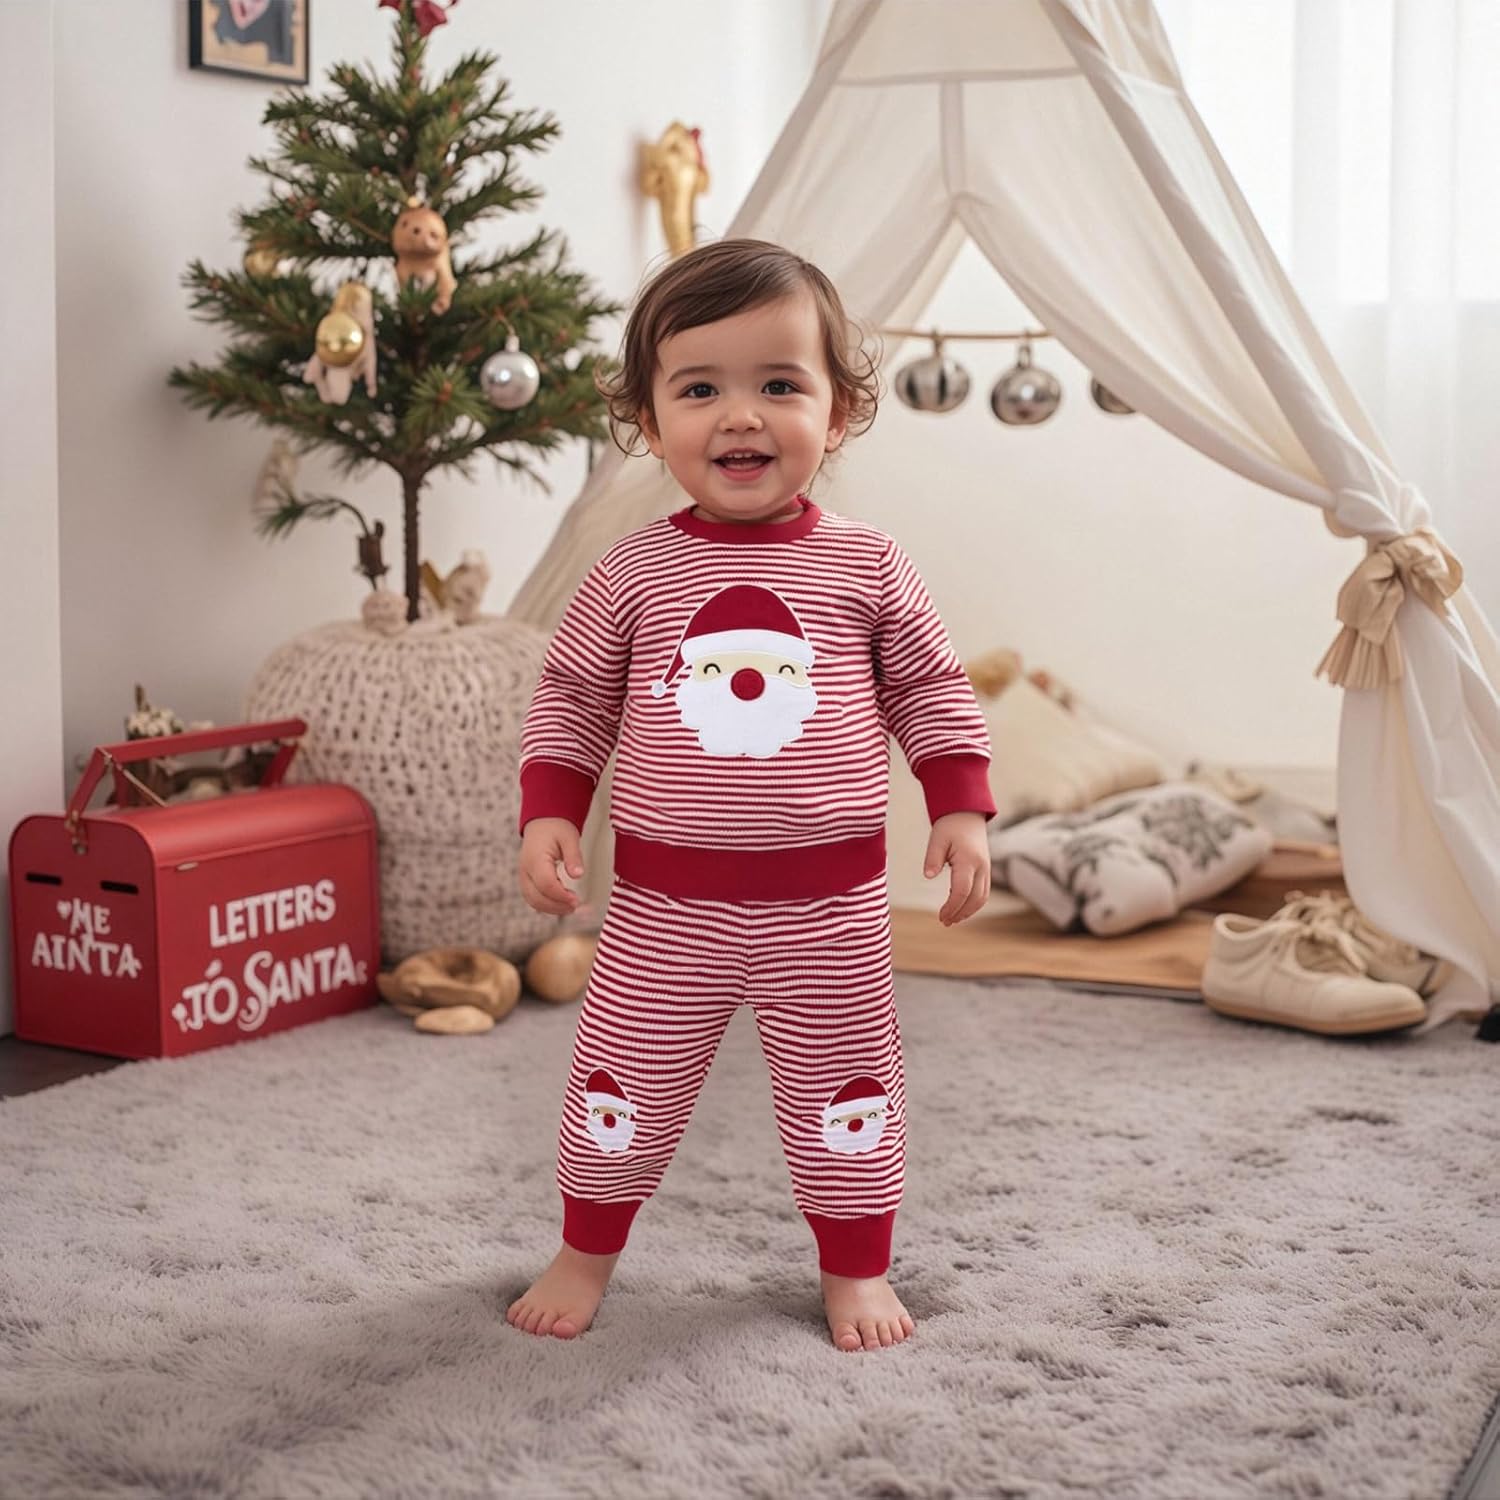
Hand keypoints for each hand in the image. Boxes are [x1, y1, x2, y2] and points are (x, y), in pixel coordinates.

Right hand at [519, 817, 583, 914]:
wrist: (543, 822)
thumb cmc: (556, 828)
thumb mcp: (569, 837)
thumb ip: (574, 856)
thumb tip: (578, 875)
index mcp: (535, 858)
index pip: (546, 884)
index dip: (561, 896)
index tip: (576, 900)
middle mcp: (525, 869)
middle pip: (537, 896)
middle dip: (556, 906)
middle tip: (576, 906)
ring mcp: (523, 875)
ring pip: (532, 900)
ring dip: (551, 908)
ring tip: (570, 908)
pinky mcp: (526, 879)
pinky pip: (532, 897)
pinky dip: (545, 905)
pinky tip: (560, 905)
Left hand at [923, 811, 990, 925]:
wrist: (967, 814)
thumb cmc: (950, 825)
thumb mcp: (937, 839)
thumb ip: (933, 858)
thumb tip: (928, 876)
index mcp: (969, 860)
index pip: (962, 891)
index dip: (952, 907)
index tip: (941, 916)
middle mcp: (981, 867)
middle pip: (975, 899)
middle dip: (961, 913)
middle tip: (944, 922)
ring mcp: (986, 869)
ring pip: (982, 897)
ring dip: (968, 911)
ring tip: (952, 919)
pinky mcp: (985, 870)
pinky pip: (983, 891)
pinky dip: (973, 902)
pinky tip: (959, 907)